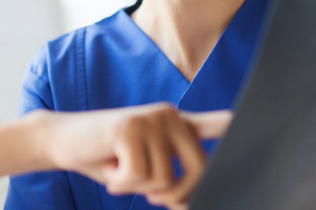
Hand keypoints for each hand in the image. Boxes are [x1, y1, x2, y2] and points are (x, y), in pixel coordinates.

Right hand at [30, 103, 231, 209]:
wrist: (62, 140)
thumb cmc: (106, 157)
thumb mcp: (144, 165)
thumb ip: (171, 178)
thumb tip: (189, 201)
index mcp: (177, 123)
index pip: (215, 124)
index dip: (236, 125)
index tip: (253, 122)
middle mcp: (169, 115)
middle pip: (197, 171)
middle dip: (173, 193)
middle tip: (146, 192)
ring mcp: (150, 119)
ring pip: (163, 179)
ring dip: (135, 185)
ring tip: (117, 168)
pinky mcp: (129, 128)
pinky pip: (138, 176)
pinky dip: (119, 181)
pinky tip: (107, 164)